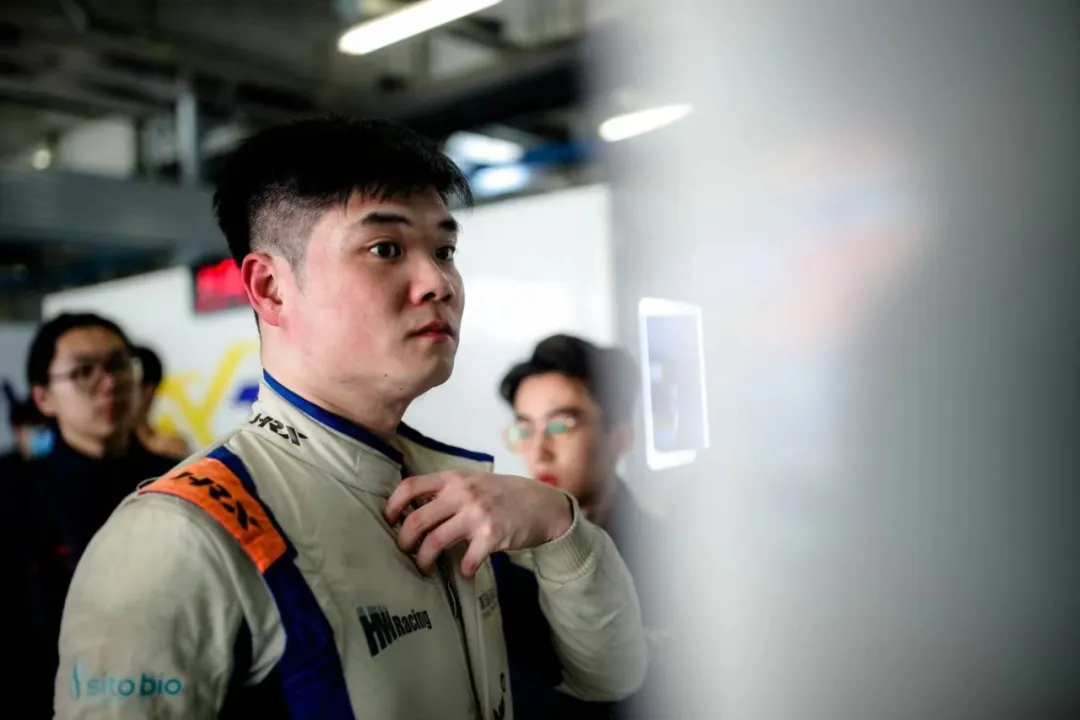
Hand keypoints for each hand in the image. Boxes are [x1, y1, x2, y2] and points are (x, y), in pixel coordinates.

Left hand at [385, 470, 572, 577]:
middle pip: (417, 519)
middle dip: (404, 540)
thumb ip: (448, 491)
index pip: (411, 486)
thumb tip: (413, 510)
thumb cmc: (504, 494)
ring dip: (424, 560)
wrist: (542, 504)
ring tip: (424, 566)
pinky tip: (466, 571)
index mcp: (454, 479)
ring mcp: (477, 515)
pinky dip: (463, 570)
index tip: (389, 520)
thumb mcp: (474, 481)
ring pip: (435, 541)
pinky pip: (467, 560)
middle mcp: (463, 494)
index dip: (392, 505)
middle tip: (405, 550)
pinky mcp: (492, 536)